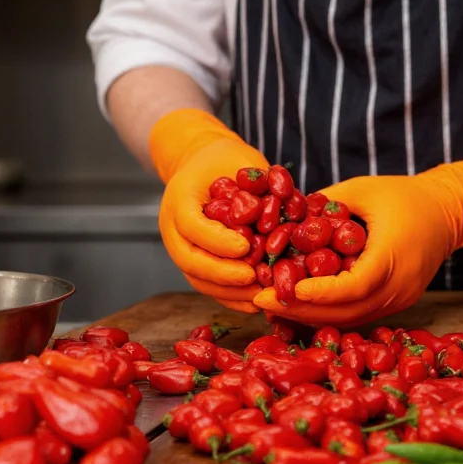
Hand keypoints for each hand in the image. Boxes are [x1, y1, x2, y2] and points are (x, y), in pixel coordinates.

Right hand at [150, 109, 268, 312]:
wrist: (204, 167)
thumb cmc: (226, 162)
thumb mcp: (242, 160)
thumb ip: (260, 181)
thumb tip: (290, 202)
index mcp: (179, 198)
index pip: (191, 225)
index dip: (217, 240)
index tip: (245, 248)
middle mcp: (172, 228)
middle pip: (189, 261)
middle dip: (222, 274)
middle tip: (253, 279)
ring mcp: (180, 248)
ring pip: (197, 279)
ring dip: (228, 292)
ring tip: (258, 296)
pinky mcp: (194, 264)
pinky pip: (208, 286)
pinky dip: (230, 298)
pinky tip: (254, 303)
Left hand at [252, 144, 462, 324]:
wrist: (448, 213)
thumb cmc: (404, 195)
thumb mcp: (363, 190)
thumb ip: (325, 204)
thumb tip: (281, 214)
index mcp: (395, 255)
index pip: (355, 285)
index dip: (318, 292)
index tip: (284, 289)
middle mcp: (401, 286)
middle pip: (348, 311)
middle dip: (301, 310)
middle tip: (261, 301)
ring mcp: (401, 300)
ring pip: (350, 319)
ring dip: (310, 316)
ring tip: (271, 306)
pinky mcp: (396, 304)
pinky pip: (357, 315)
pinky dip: (327, 313)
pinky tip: (296, 306)